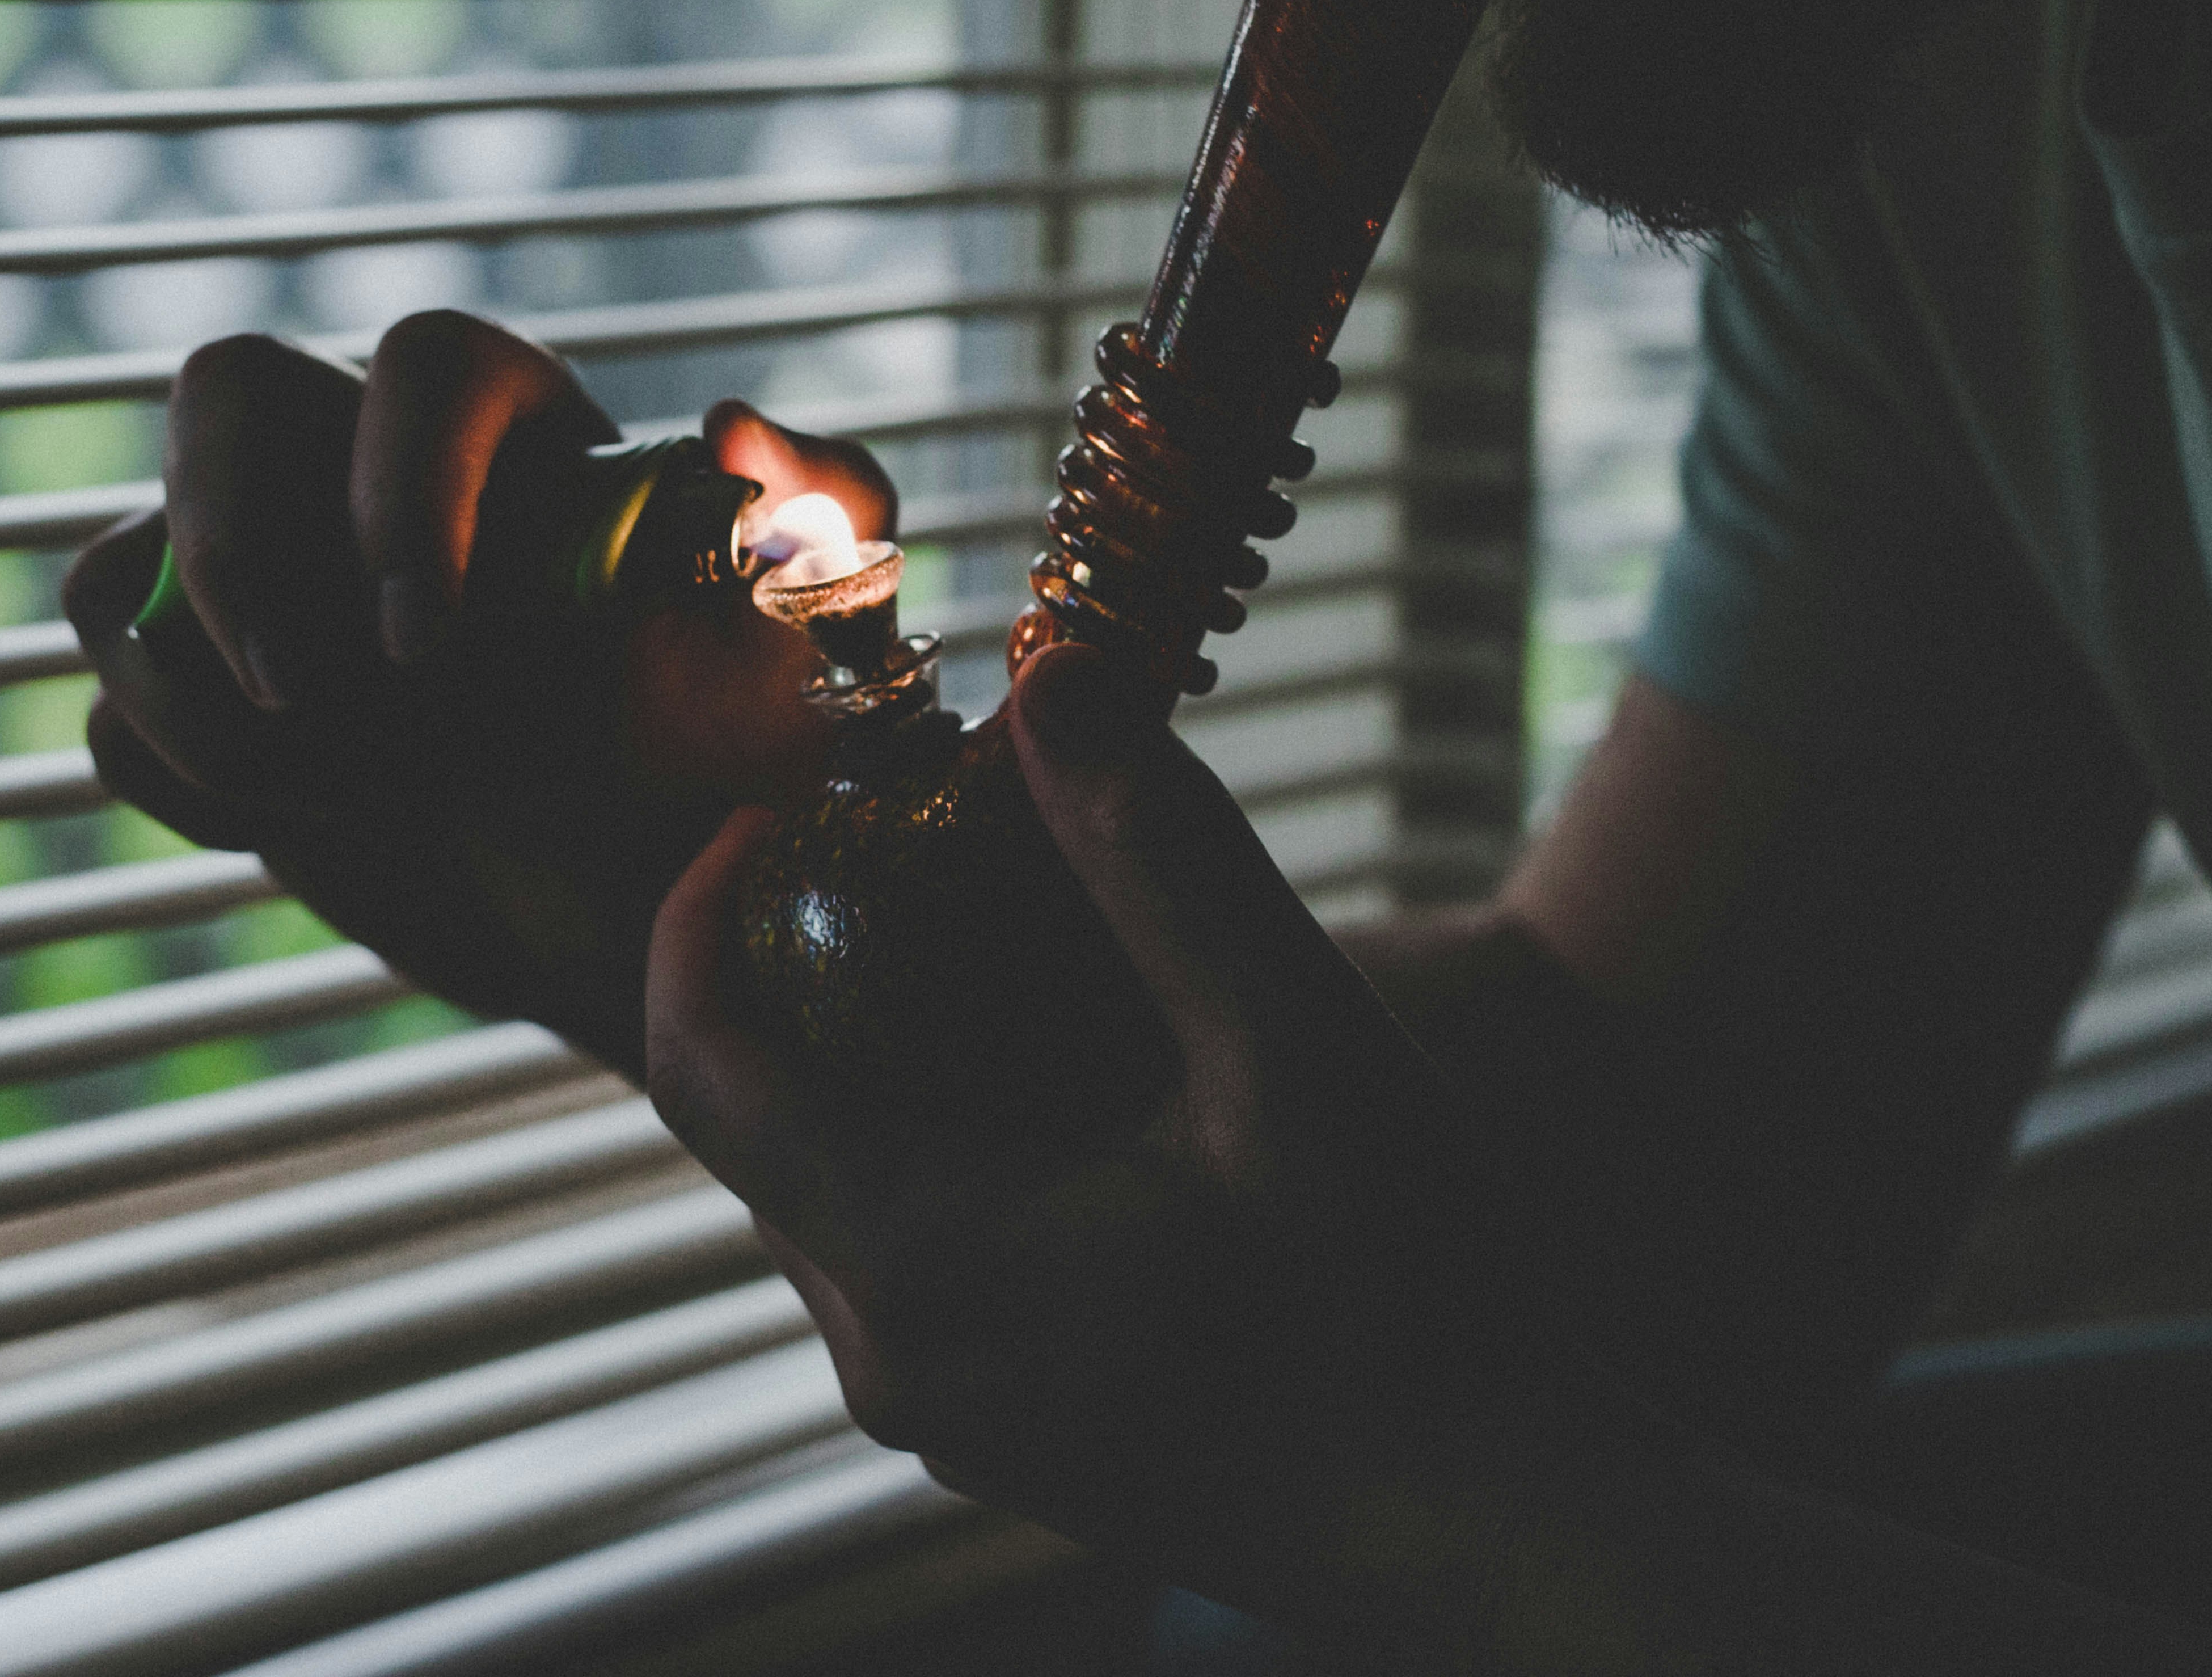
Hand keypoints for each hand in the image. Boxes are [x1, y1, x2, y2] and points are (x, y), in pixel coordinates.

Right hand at [64, 316, 892, 1075]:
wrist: (647, 914)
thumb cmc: (730, 767)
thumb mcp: (815, 649)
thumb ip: (820, 516)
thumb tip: (737, 423)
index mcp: (519, 434)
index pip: (427, 364)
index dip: (405, 480)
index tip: (434, 646)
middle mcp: (368, 472)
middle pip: (224, 391)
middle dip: (240, 550)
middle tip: (317, 700)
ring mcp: (265, 584)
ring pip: (123, 563)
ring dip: (199, 699)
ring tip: (345, 795)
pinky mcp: (204, 701)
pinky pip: (111, 710)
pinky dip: (182, 777)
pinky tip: (311, 826)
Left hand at [643, 643, 1549, 1593]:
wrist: (1509, 1530)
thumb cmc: (1415, 1301)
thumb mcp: (1297, 1050)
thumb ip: (1161, 862)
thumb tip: (1051, 682)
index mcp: (920, 1269)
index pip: (703, 1065)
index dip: (704, 910)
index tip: (784, 803)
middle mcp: (898, 1360)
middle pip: (765, 1120)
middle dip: (818, 963)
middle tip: (928, 845)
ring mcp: (951, 1413)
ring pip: (840, 1188)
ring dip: (888, 1055)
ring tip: (1013, 944)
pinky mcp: (1012, 1431)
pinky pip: (912, 1258)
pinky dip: (947, 1141)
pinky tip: (1080, 1080)